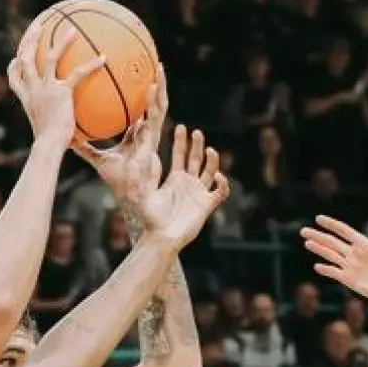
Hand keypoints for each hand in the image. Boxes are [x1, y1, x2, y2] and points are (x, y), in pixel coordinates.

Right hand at [8, 25, 104, 145]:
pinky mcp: (60, 92)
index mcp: (27, 99)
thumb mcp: (48, 133)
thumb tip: (70, 137)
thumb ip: (55, 126)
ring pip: (51, 58)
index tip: (16, 58)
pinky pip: (77, 73)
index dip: (14, 66)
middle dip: (30, 40)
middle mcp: (33, 90)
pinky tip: (104, 58)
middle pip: (26, 59)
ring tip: (73, 30)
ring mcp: (45, 89)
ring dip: (61, 42)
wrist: (48, 145)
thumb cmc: (49, 145)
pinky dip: (91, 65)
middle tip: (38, 26)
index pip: (15, 80)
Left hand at [72, 65, 168, 210]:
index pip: (139, 111)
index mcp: (137, 136)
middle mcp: (147, 133)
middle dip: (153, 85)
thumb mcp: (100, 160)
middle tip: (150, 64)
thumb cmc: (119, 181)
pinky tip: (152, 88)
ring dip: (160, 88)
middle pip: (151, 104)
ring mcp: (154, 137)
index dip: (140, 96)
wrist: (134, 196)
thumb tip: (66, 137)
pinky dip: (155, 103)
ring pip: (159, 107)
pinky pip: (157, 118)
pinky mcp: (157, 142)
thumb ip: (86, 148)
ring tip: (157, 69)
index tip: (137, 78)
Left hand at [138, 125, 229, 248]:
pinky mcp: (207, 204)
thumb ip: (147, 176)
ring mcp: (199, 193)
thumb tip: (148, 155)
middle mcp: (188, 183)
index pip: (179, 155)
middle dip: (196, 144)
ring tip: (209, 150)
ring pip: (210, 171)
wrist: (162, 238)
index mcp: (174, 179)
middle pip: (195, 158)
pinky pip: (221, 191)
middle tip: (196, 132)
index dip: (180, 141)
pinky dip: (222, 183)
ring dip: (212, 159)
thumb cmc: (151, 219)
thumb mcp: (145, 193)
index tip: (180, 127)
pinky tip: (217, 177)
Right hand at [301, 217, 367, 305]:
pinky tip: (317, 266)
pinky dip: (326, 270)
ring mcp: (349, 266)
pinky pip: (334, 272)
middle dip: (317, 236)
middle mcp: (353, 253)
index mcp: (362, 243)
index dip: (331, 224)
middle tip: (303, 231)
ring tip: (306, 243)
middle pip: (331, 242)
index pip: (343, 231)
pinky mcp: (348, 279)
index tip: (319, 218)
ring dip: (318, 249)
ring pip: (330, 255)